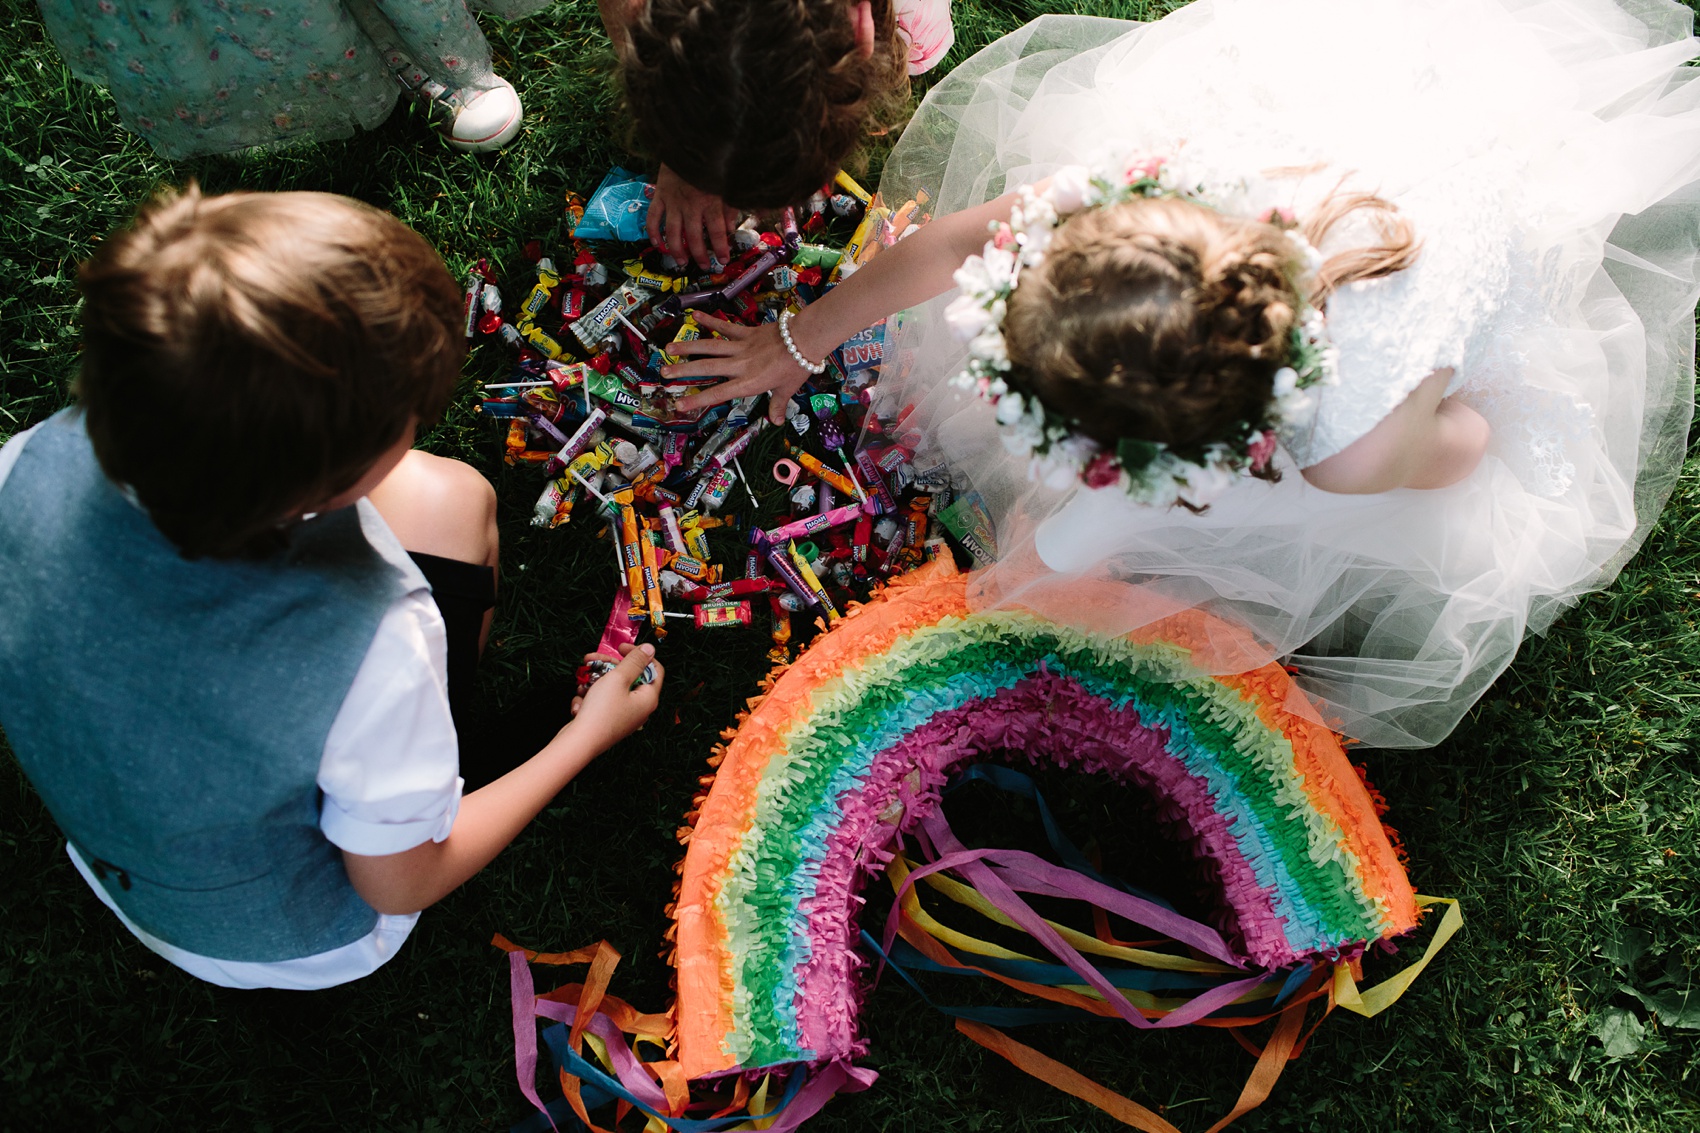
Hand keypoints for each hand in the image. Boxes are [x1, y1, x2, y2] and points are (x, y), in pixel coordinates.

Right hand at [568, 643, 662, 749]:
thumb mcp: (618, 678)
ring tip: (581, 683)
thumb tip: (651, 649)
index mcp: (648, 698)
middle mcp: (639, 708)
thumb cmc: (601, 712)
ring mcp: (623, 716)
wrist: (579, 743)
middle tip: (590, 659)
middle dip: (607, 666)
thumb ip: (635, 661)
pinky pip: (601, 703)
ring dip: (594, 682)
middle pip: (628, 677)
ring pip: (610, 689)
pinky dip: (589, 699)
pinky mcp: (608, 721)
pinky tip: (580, 703)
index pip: (653, 669)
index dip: (638, 655)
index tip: (620, 648)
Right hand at [648, 165, 740, 269]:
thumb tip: (730, 228)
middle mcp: (690, 205)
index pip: (717, 231)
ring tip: (681, 262)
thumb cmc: (710, 162)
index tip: (723, 260)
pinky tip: (657, 244)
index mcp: (709, 201)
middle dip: (699, 254)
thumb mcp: (725, 182)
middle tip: (705, 266)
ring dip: (676, 249)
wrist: (687, 141)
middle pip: (694, 236)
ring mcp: (672, 201)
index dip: (720, 247)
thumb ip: (729, 206)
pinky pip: (653, 217)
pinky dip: (653, 232)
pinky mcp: (659, 195)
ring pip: (673, 232)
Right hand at [665, 312, 819, 424]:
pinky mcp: (747, 332)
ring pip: (710, 347)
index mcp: (749, 382)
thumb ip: (777, 405)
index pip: (719, 393)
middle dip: (684, 371)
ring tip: (669, 348)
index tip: (679, 404)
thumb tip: (776, 421)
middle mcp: (740, 364)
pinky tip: (695, 315)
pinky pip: (726, 327)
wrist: (806, 339)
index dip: (698, 400)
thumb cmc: (797, 366)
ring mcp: (742, 346)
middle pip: (707, 367)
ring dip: (688, 346)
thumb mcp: (787, 390)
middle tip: (664, 373)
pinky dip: (710, 320)